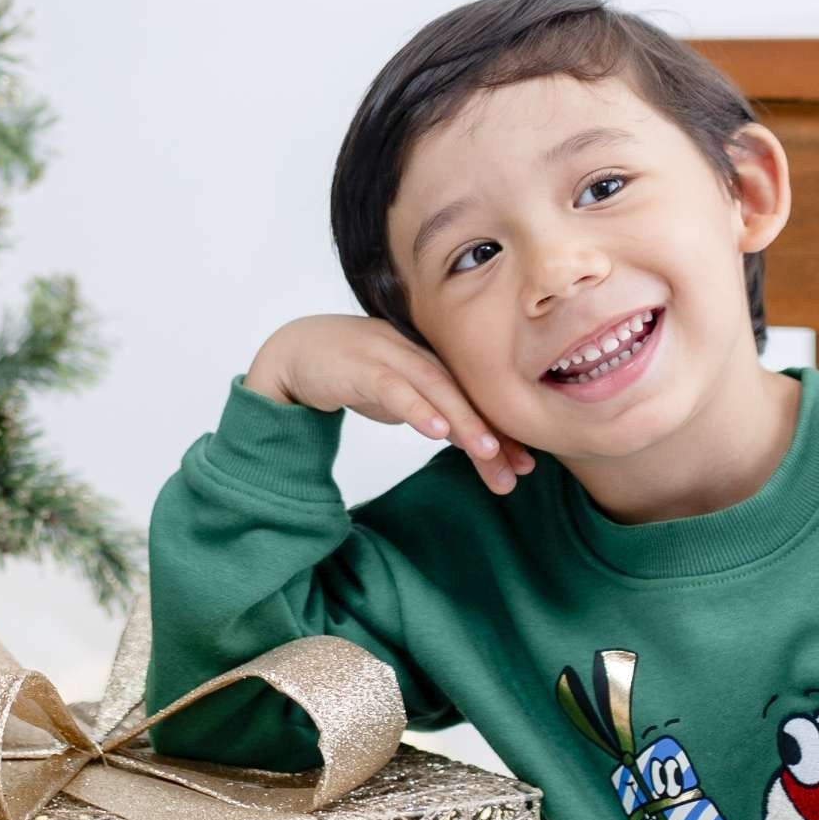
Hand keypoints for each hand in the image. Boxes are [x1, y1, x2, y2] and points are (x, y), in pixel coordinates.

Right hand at [244, 314, 535, 497]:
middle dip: (493, 432)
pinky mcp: (359, 365)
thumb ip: (431, 411)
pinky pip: (393, 387)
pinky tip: (436, 431)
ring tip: (488, 452)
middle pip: (463, 394)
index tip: (526, 465)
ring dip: (464, 420)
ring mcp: (388, 355)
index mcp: (430, 360)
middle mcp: (416, 353)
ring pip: (435, 388)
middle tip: (520, 468)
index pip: (472, 398)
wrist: (292, 352)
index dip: (501, 430)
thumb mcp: (396, 397)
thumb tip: (470, 439)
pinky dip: (417, 408)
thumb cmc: (350, 373)